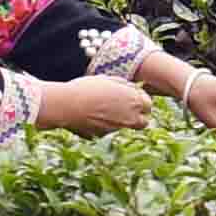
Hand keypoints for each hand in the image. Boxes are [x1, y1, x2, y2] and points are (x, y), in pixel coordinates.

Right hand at [23, 74, 158, 137]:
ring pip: (125, 125)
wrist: (67, 105)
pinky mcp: (104, 135)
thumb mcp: (109, 80)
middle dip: (137, 116)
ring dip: (119, 118)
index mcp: (134, 101)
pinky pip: (108, 129)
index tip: (131, 96)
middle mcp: (130, 117)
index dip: (141, 100)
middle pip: (143, 121)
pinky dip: (104, 123)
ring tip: (101, 106)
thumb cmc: (87, 88)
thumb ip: (125, 86)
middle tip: (125, 107)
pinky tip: (91, 113)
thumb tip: (134, 89)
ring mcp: (118, 128)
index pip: (148, 104)